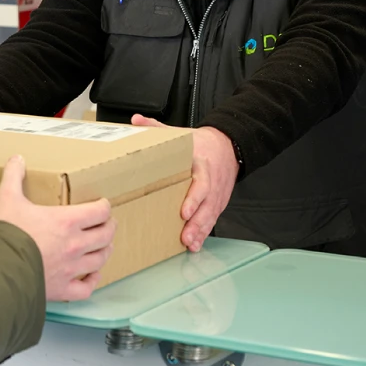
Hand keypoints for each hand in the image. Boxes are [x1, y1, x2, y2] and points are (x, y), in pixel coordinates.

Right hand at [0, 156, 115, 301]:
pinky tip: (92, 276)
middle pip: (105, 235)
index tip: (102, 204)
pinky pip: (86, 289)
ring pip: (100, 260)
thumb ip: (13, 176)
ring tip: (105, 245)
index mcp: (66, 221)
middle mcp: (74, 245)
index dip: (104, 206)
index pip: (99, 211)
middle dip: (109, 226)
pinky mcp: (62, 290)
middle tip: (108, 222)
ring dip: (105, 250)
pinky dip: (93, 281)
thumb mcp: (7, 198)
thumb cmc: (6, 235)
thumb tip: (16, 159)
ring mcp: (70, 270)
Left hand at [131, 115, 237, 252]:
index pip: (201, 182)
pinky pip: (212, 219)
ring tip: (189, 243)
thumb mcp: (181, 133)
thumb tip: (136, 121)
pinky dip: (204, 233)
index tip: (183, 211)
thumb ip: (157, 128)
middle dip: (196, 222)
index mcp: (201, 164)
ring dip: (200, 231)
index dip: (194, 198)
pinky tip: (195, 245)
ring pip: (210, 215)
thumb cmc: (202, 143)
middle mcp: (211, 181)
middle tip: (185, 235)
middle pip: (207, 204)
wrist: (229, 146)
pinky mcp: (217, 202)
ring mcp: (216, 194)